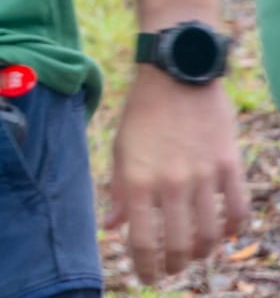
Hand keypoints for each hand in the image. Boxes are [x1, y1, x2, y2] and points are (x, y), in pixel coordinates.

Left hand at [105, 70, 248, 279]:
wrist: (177, 73)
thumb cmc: (143, 113)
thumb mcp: (121, 150)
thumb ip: (120, 191)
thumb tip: (112, 227)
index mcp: (139, 180)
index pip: (142, 240)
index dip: (144, 265)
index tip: (146, 277)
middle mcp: (173, 182)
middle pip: (180, 245)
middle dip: (174, 265)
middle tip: (170, 269)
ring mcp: (205, 175)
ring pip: (211, 235)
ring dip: (203, 253)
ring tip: (195, 255)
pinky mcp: (230, 165)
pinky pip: (238, 210)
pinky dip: (233, 230)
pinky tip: (223, 234)